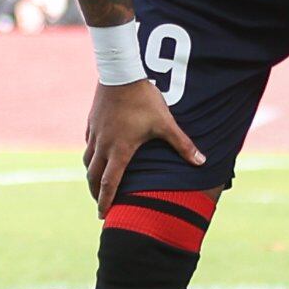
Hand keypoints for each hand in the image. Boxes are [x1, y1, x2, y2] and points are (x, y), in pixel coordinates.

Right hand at [84, 76, 201, 206]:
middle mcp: (103, 145)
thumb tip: (201, 161)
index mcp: (120, 150)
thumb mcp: (166, 123)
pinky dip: (91, 155)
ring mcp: (95, 134)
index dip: (106, 201)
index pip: (109, 183)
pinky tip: (97, 154)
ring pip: (88, 160)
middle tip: (101, 204)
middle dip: (96, 193)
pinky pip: (88, 144)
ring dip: (92, 175)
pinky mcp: (91, 122)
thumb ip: (182, 144)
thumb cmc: (144, 100)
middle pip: (93, 176)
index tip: (104, 215)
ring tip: (97, 183)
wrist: (121, 73)